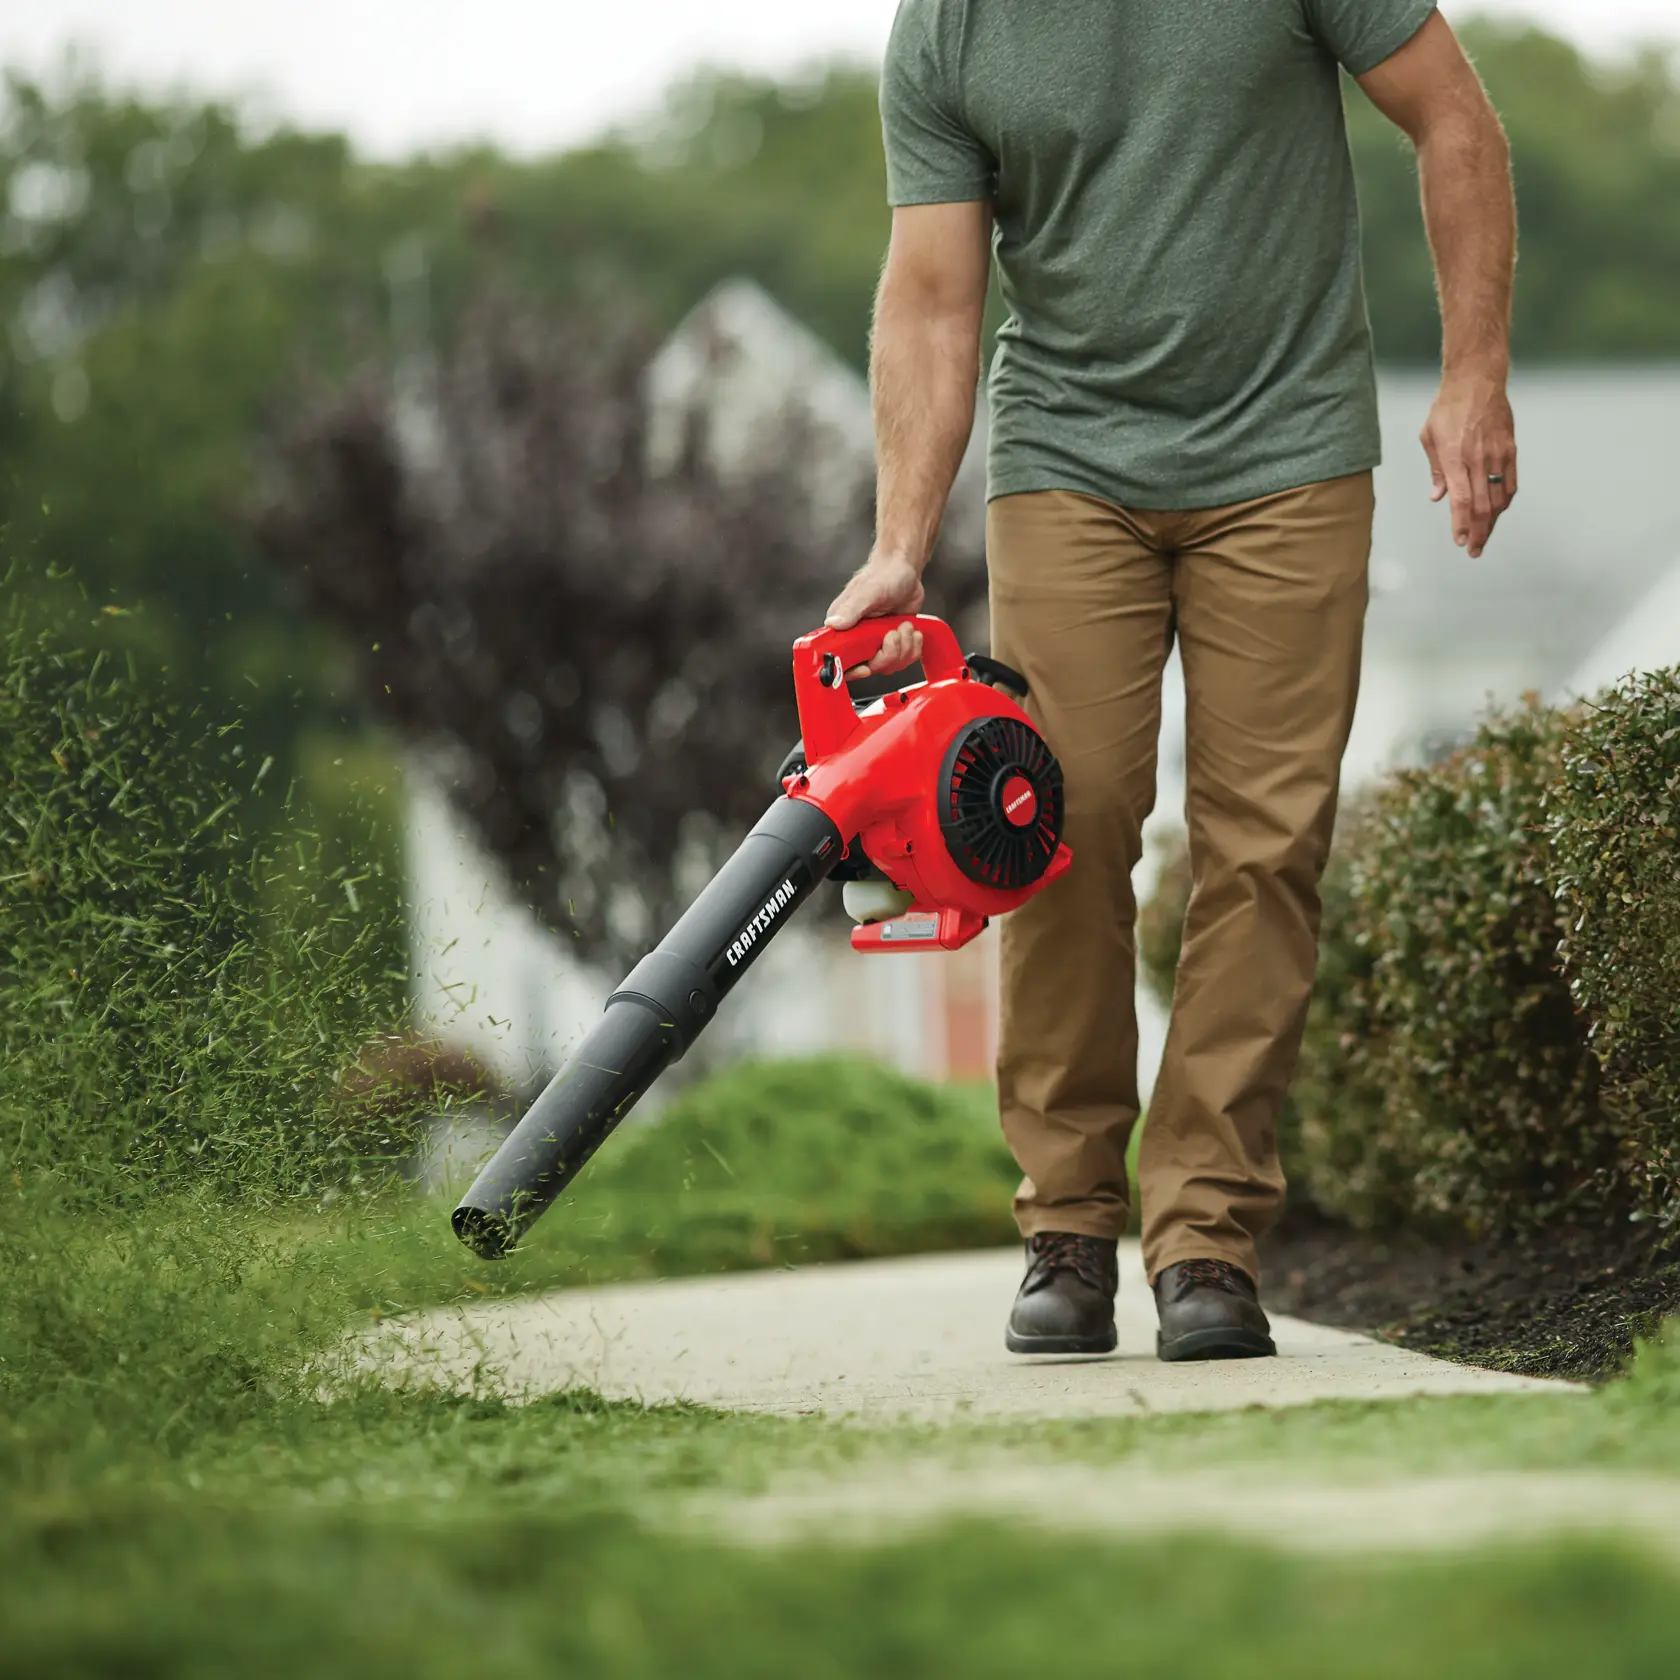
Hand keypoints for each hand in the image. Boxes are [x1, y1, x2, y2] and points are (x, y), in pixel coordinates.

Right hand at [824, 550, 925, 676]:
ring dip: (904, 648)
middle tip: (894, 633)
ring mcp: (876, 642)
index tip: (866, 668)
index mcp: (843, 627)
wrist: (904, 570)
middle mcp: (857, 638)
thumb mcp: (868, 591)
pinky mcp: (893, 643)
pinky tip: (912, 631)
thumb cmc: (883, 575)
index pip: (840, 660)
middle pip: (871, 667)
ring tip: (905, 626)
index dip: (853, 670)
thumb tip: (833, 624)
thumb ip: (851, 610)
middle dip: (888, 654)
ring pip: (889, 665)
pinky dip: (913, 647)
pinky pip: (904, 660)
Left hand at [1420, 371, 1516, 559]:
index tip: (1460, 542)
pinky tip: (1497, 512)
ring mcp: (1498, 455)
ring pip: (1499, 498)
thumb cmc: (1447, 408)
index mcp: (1455, 458)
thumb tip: (1437, 498)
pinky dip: (1504, 502)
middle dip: (1478, 533)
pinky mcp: (1510, 449)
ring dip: (1492, 522)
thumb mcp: (1429, 438)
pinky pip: (1510, 483)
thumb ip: (1436, 471)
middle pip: (1482, 506)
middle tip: (1473, 550)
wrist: (1477, 380)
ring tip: (1484, 537)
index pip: (1461, 501)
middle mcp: (1479, 459)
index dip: (1462, 525)